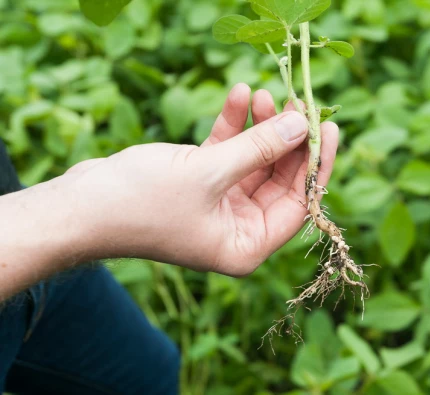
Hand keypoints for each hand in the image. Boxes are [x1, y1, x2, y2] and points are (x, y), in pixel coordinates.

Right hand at [64, 84, 338, 275]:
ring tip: (262, 93)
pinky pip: (227, 153)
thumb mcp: (209, 172)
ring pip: (254, 161)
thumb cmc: (140, 203)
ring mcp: (219, 206)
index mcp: (246, 246)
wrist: (78, 206)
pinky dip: (232, 126)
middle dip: (286, 139)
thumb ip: (259, 149)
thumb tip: (302, 127)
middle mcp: (237, 230)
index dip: (316, 164)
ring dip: (259, 127)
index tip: (326, 126)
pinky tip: (238, 95)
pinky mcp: (200, 184)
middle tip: (295, 101)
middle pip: (279, 179)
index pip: (299, 204)